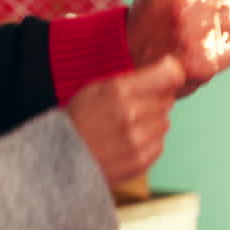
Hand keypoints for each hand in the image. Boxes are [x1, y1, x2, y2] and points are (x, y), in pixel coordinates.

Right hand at [66, 55, 184, 184]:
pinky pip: (160, 144)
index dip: (171, 74)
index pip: (170, 74)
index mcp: (119, 90)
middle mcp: (131, 114)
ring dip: (152, 122)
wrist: (58, 161)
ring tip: (125, 128)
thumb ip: (135, 78)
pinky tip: (126, 143)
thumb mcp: (97, 87)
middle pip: (168, 99)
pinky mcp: (141, 161)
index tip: (167, 77)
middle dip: (155, 100)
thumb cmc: (78, 120)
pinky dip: (148, 142)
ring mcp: (137, 140)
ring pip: (165, 122)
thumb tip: (172, 68)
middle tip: (131, 107)